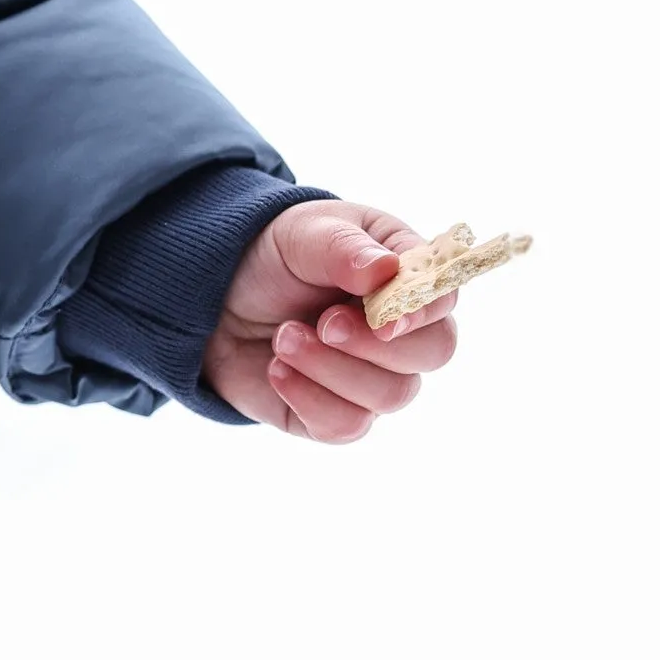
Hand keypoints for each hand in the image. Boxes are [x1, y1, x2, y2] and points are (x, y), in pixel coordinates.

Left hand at [201, 200, 459, 442]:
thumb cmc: (275, 257)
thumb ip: (344, 249)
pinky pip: (348, 425)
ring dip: (330, 367)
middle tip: (324, 322)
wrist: (216, 298)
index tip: (384, 318)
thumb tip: (385, 270)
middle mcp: (402, 329)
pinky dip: (308, 397)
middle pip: (433, 352)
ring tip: (283, 336)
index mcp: (405, 274)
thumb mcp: (303, 234)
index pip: (443, 298)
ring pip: (391, 395)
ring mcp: (375, 375)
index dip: (422, 311)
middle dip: (374, 342)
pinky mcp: (339, 413)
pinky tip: (276, 369)